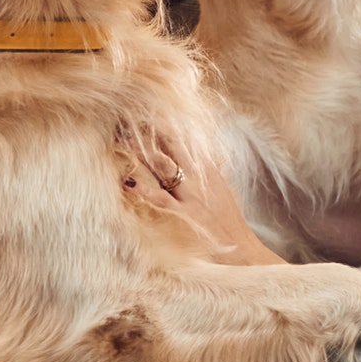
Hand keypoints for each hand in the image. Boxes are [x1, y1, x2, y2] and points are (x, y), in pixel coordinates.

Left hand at [122, 130, 287, 265]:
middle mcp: (198, 175)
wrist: (245, 253)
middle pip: (169, 142)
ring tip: (115, 140)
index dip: (159, 120)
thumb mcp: (219, 189)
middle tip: (119, 116)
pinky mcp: (186, 215)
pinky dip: (143, 190)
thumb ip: (206, 170)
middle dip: (145, 128)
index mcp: (206, 167)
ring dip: (138, 151)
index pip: (180, 135)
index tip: (139, 108)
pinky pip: (160, 199)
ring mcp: (191, 194)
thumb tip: (197, 153)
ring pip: (161, 163)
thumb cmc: (227, 224)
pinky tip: (127, 183)